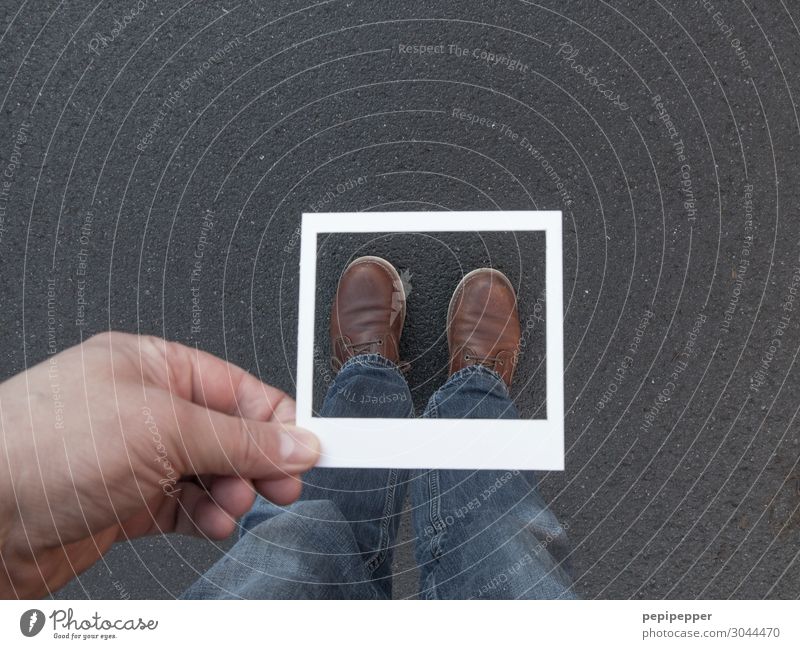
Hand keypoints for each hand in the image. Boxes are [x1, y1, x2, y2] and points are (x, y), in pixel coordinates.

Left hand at [0, 332, 318, 597]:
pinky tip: (213, 522)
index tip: (310, 447)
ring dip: (232, 492)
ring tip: (237, 504)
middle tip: (284, 483)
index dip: (278, 418)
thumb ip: (240, 439)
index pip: (238, 389)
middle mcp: (146, 409)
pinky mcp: (125, 501)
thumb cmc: (42, 446)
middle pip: (229, 433)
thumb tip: (296, 441)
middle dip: (259, 461)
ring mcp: (135, 457)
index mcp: (154, 367)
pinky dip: (207, 516)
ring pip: (210, 473)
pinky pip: (185, 506)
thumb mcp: (164, 429)